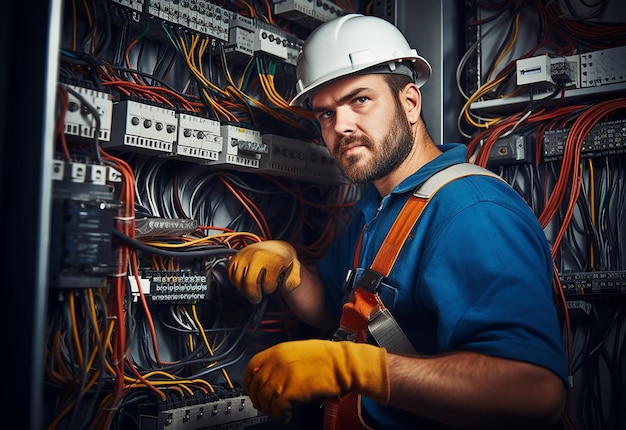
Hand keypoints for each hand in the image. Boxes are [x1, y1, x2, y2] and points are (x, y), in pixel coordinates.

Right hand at [227, 240, 300, 303]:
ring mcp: (245, 255)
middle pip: (249, 283)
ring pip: (237, 279)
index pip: (267, 284)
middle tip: (256, 298)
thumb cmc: (283, 259)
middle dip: (253, 295)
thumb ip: (293, 280)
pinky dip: (235, 281)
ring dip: (243, 289)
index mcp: (273, 259)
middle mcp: (257, 256)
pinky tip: (243, 283)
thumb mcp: (294, 268)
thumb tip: (285, 287)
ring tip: (251, 290)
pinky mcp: (236, 256)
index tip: (271, 286)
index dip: (270, 289)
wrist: (276, 247)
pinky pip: (230, 273)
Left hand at [244, 339, 389, 422]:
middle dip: (259, 400)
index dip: (249, 382)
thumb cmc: (326, 358)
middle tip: (266, 407)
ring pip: (264, 400)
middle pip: (256, 386)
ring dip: (270, 410)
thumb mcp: (298, 350)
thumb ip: (281, 360)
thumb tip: (269, 376)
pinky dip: (280, 415)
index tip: (253, 391)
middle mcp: (276, 362)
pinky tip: (287, 415)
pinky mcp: (291, 392)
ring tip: (279, 412)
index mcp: (277, 351)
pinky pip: (277, 408)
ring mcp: (283, 377)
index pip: (251, 368)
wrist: (343, 364)